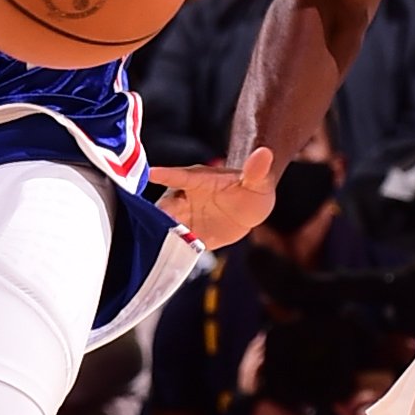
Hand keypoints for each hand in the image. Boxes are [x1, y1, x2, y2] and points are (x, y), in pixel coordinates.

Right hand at [152, 144, 275, 248]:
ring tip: (154, 246)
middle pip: (165, 205)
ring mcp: (185, 217)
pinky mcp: (189, 235)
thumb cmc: (251, 187)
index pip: (180, 176)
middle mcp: (185, 197)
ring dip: (160, 235)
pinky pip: (176, 243)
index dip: (166, 175)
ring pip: (165, 226)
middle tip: (151, 225)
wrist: (250, 208)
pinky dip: (170, 251)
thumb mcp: (258, 181)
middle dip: (156, 214)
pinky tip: (164, 262)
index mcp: (198, 179)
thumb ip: (257, 170)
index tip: (149, 174)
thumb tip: (266, 152)